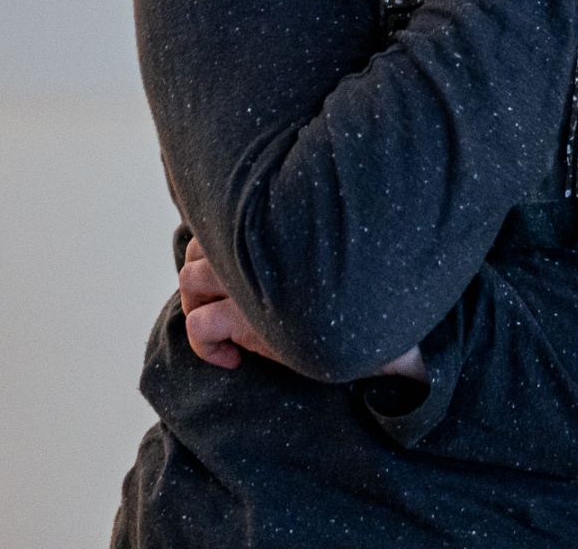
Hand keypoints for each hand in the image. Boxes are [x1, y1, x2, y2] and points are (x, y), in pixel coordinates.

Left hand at [178, 237, 425, 380]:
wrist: (388, 329)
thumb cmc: (372, 290)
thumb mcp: (339, 252)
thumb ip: (308, 240)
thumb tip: (302, 233)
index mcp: (278, 223)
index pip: (223, 218)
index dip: (221, 245)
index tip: (241, 277)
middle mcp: (258, 247)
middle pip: (198, 247)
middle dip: (203, 275)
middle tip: (225, 305)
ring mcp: (247, 284)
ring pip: (189, 281)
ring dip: (198, 305)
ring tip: (225, 329)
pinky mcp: (245, 321)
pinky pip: (198, 325)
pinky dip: (205, 345)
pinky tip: (233, 359)